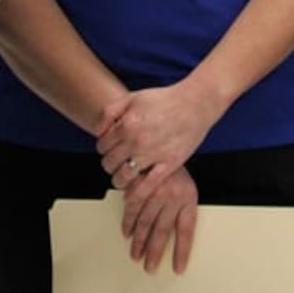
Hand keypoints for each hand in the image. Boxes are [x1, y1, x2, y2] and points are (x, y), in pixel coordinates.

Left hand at [96, 83, 218, 196]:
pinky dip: (135, 194)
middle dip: (109, 164)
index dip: (103, 149)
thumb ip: (110, 112)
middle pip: (110, 162)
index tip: (108, 150)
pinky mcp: (168, 165)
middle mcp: (137, 141)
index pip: (102, 146)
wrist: (194, 104)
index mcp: (126, 125)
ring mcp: (152, 155)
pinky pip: (147, 186)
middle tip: (114, 163)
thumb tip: (99, 131)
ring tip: (121, 178)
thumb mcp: (132, 97)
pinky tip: (131, 194)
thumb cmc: (166, 100)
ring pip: (124, 177)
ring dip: (118, 180)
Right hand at [121, 165, 198, 273]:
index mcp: (188, 198)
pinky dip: (128, 222)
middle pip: (163, 231)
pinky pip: (132, 207)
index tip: (178, 268)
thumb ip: (183, 207)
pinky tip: (127, 232)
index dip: (182, 251)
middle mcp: (172, 196)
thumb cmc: (174, 165)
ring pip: (145, 222)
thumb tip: (179, 235)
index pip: (186, 231)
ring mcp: (155, 191)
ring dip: (139, 241)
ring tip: (136, 255)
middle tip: (149, 266)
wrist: (162, 137)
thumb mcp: (187, 185)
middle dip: (155, 251)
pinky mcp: (139, 184)